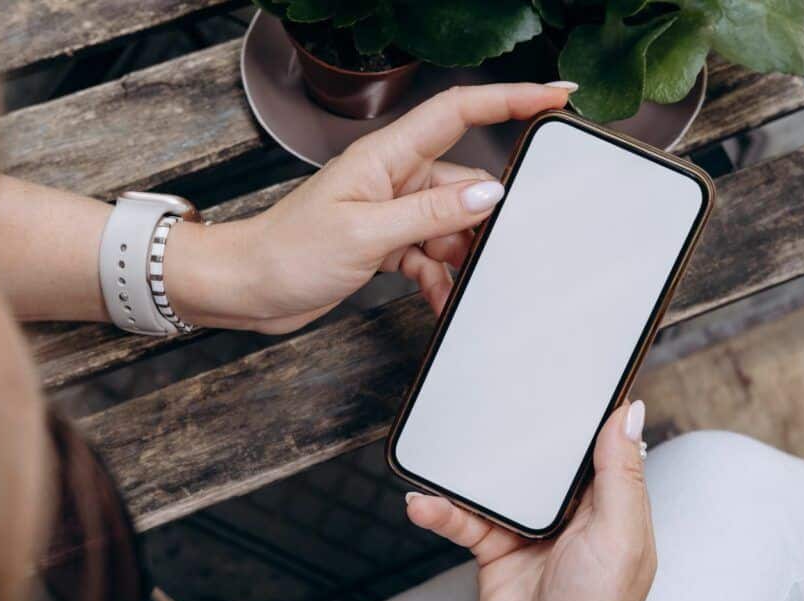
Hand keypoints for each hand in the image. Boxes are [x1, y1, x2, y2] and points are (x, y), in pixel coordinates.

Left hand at [166, 82, 572, 332]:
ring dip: (457, 257)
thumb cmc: (287, 251)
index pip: (458, 112)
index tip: (554, 96)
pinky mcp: (385, 242)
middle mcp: (393, 178)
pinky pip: (429, 255)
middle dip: (483, 217)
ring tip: (456, 284)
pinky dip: (438, 278)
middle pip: (463, 183)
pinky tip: (440, 300)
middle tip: (500, 245)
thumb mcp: (365, 233)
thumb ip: (429, 213)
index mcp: (386, 156)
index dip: (510, 98)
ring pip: (450, 225)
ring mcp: (391, 211)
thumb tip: (487, 194)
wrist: (248, 289)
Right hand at [406, 401, 655, 600]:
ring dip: (466, 473)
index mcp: (610, 503)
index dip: (582, 410)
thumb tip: (630, 413)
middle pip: (540, 456)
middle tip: (492, 399)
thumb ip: (622, 475)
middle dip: (516, 432)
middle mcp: (570, 512)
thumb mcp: (619, 538)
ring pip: (494, 482)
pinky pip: (463, 518)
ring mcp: (529, 529)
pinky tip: (423, 503)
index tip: (565, 372)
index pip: (596, 443)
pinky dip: (441, 509)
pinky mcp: (494, 548)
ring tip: (441, 457)